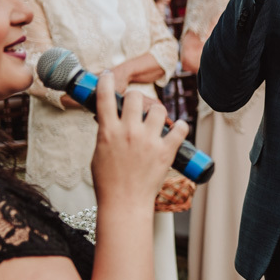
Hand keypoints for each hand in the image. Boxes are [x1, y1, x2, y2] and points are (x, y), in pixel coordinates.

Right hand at [90, 71, 185, 209]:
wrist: (124, 203)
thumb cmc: (108, 182)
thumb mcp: (98, 153)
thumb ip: (106, 134)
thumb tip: (110, 122)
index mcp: (108, 131)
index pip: (106, 98)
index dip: (107, 83)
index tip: (108, 76)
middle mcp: (129, 132)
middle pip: (137, 97)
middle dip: (137, 98)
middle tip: (139, 106)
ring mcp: (148, 141)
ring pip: (159, 109)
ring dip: (158, 112)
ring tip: (156, 121)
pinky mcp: (165, 151)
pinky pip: (180, 129)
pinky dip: (181, 127)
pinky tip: (179, 129)